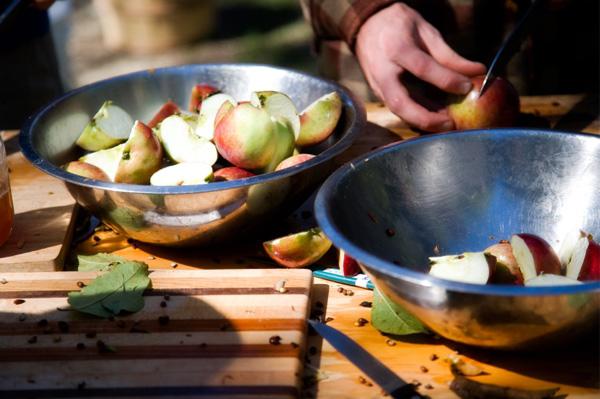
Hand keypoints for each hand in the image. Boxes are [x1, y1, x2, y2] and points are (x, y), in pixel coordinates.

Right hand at [356, 3, 485, 131]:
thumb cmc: (400, 25)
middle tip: (450, 124)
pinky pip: (398, 107)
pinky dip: (416, 115)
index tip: (467, 87)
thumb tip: (478, 72)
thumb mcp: (427, 32)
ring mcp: (377, 84)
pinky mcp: (377, 93)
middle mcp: (382, 71)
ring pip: (397, 110)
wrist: (367, 25)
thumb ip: (449, 55)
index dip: (446, 79)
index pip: (422, 68)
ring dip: (422, 120)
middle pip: (400, 102)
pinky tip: (434, 116)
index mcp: (396, 47)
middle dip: (425, 118)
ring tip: (446, 124)